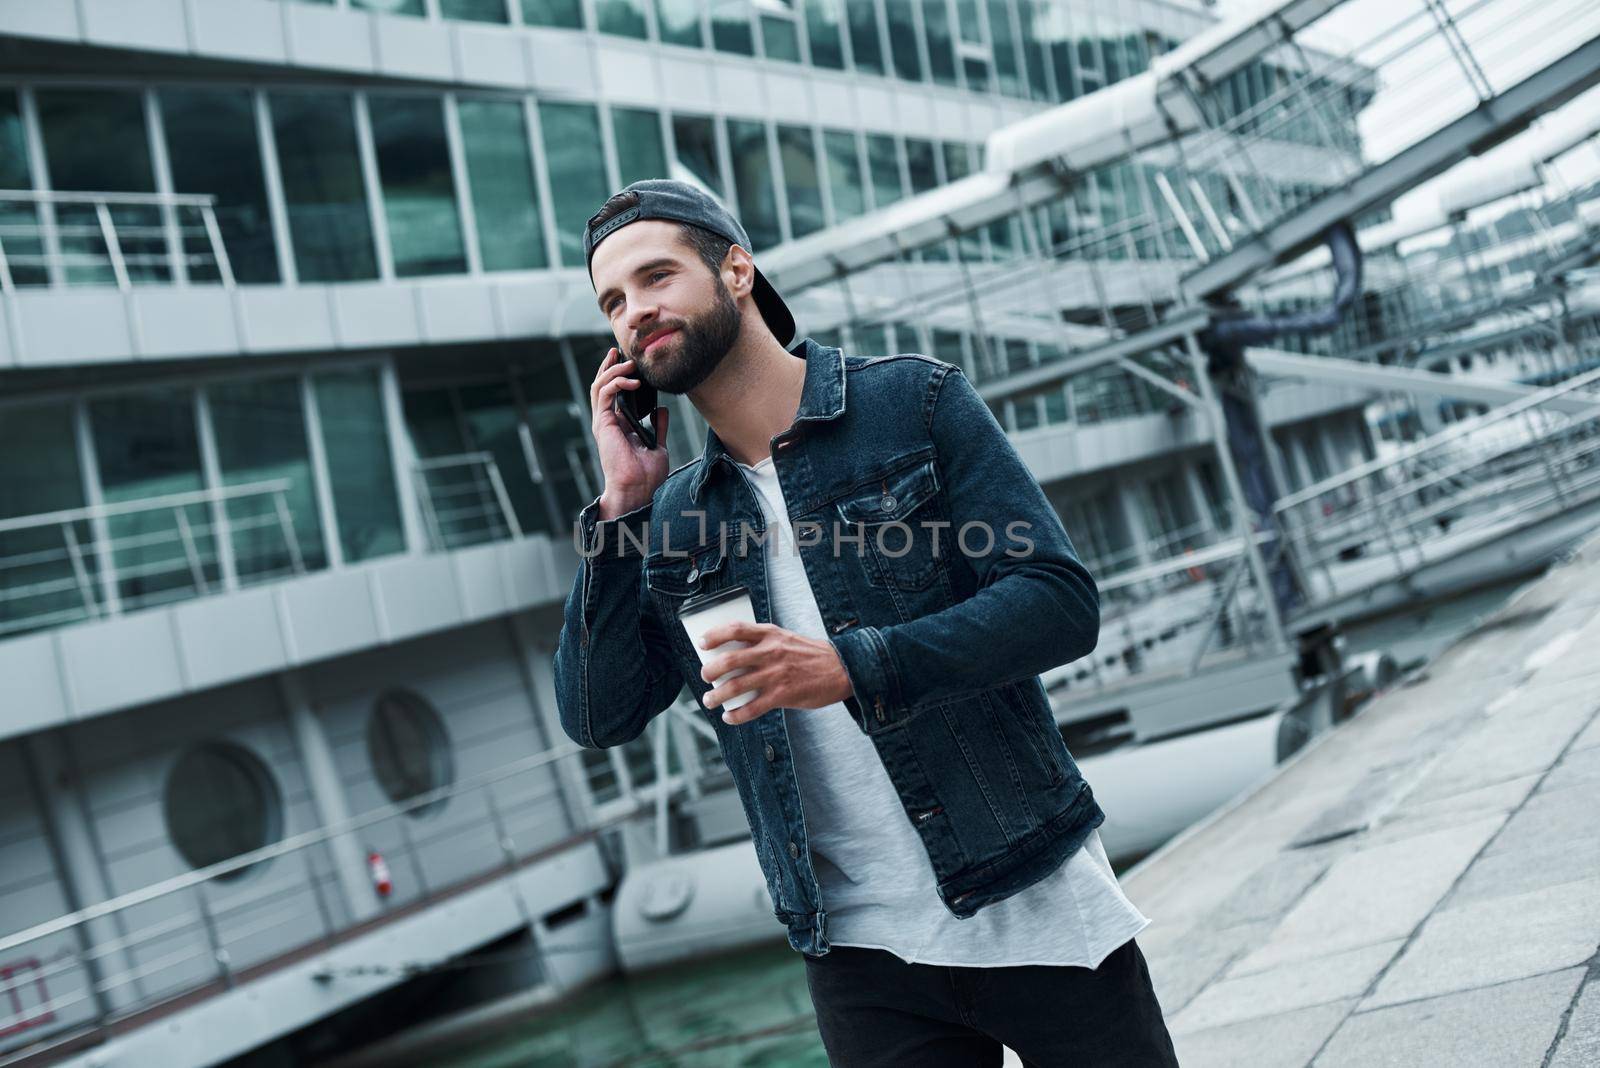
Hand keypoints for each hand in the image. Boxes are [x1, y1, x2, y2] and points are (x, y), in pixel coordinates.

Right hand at [589, 346, 669, 514]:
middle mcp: (607, 422)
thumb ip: (657, 426)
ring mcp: (603, 422)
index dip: (619, 375)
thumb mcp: (657, 444)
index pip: (613, 394)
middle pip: (602, 385)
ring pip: (599, 386)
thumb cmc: (646, 474)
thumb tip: (661, 409)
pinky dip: (616, 383)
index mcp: (618, 425)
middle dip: (609, 365)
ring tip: (629, 362)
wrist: (637, 489)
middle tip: (619, 350)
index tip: (630, 361)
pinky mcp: (603, 424)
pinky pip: (604, 394)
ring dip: (613, 370)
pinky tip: (631, 380)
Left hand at [698, 621, 855, 724]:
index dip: (714, 635)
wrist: (842, 669)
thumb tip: (732, 654)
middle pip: (730, 660)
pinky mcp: (783, 695)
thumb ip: (762, 643)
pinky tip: (729, 717)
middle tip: (704, 677)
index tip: (701, 643)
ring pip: (736, 686)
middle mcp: (771, 652)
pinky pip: (752, 708)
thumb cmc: (810, 655)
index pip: (736, 629)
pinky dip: (736, 715)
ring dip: (717, 696)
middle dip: (710, 670)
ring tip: (709, 700)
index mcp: (771, 634)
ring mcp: (776, 675)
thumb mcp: (785, 638)